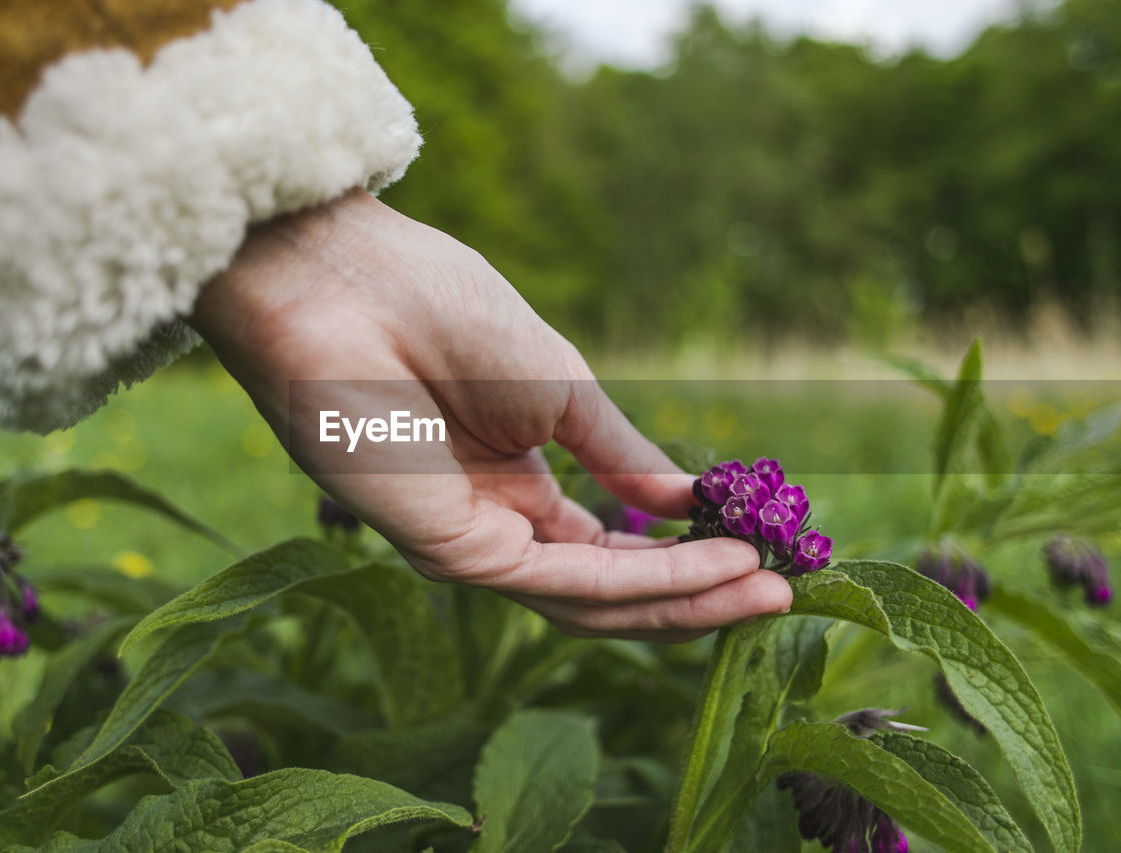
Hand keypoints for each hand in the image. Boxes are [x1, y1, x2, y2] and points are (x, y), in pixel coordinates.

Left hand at [187, 189, 791, 640]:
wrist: (350, 283)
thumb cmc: (443, 312)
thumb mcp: (559, 387)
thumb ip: (618, 451)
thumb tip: (686, 499)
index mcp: (516, 480)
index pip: (609, 547)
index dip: (685, 557)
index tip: (763, 550)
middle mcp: (496, 523)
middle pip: (604, 590)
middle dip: (696, 596)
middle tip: (780, 596)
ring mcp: (470, 543)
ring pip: (586, 602)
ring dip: (679, 600)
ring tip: (761, 590)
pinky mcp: (447, 551)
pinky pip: (554, 581)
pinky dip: (634, 581)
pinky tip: (703, 566)